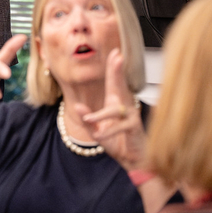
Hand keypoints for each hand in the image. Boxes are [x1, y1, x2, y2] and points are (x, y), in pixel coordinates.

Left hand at [72, 48, 147, 171]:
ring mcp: (130, 116)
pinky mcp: (134, 128)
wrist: (132, 159)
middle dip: (118, 72)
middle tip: (118, 56)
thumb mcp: (97, 131)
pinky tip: (100, 135)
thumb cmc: (117, 142)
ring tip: (88, 119)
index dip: (113, 68)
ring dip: (101, 114)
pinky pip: (119, 127)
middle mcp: (124, 106)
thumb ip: (88, 119)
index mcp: (115, 103)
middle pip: (120, 87)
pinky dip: (108, 131)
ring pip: (116, 110)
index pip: (113, 83)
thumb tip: (77, 105)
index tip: (115, 52)